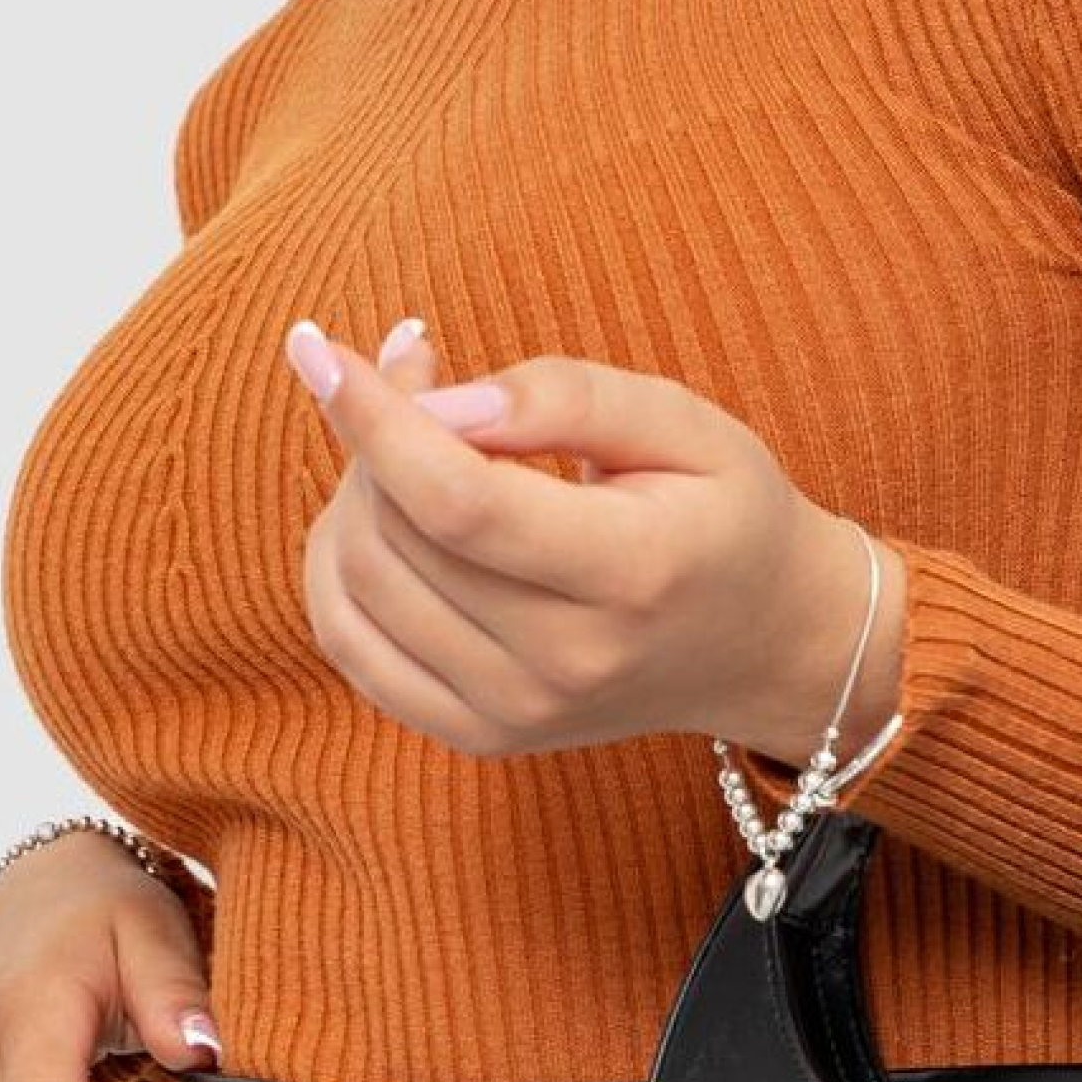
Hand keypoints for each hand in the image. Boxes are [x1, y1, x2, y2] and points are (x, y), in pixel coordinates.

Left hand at [281, 315, 904, 766]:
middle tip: (416, 369)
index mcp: (633, 575)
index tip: (318, 347)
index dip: (374, 418)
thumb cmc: (724, 512)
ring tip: (415, 439)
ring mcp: (517, 712)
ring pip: (357, 584)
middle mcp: (568, 662)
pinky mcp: (478, 735)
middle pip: (397, 537)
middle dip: (374, 434)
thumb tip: (439, 402)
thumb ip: (566, 397)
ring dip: (355, 492)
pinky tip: (381, 516)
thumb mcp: (682, 423)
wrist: (764, 644)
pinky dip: (338, 566)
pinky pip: (349, 642)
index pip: (459, 501)